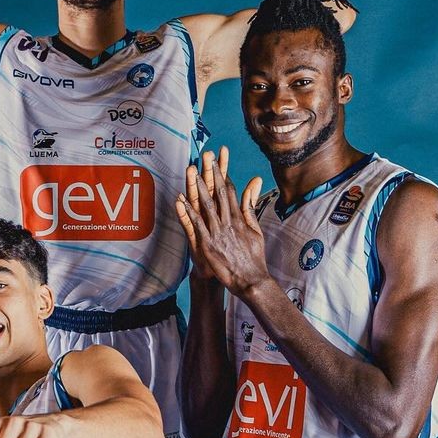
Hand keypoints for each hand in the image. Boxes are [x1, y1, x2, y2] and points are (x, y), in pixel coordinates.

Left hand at [176, 149, 268, 296]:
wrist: (251, 279)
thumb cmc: (254, 257)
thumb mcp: (256, 231)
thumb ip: (251, 209)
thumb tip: (254, 189)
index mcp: (240, 219)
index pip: (231, 192)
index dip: (223, 175)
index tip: (218, 162)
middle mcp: (229, 222)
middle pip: (219, 193)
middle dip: (212, 174)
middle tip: (205, 157)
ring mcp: (218, 233)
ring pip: (206, 205)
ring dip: (198, 188)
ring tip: (192, 172)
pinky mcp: (209, 244)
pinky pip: (197, 224)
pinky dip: (189, 212)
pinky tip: (181, 200)